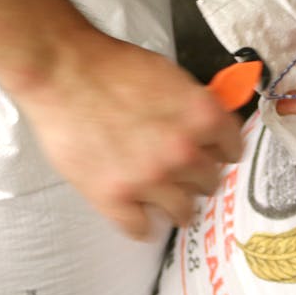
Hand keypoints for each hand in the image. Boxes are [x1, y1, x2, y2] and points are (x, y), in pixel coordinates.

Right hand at [12, 27, 242, 239]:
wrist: (62, 71)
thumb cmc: (110, 66)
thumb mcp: (168, 75)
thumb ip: (193, 105)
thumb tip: (208, 124)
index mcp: (202, 116)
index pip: (232, 148)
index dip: (221, 150)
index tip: (214, 154)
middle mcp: (183, 152)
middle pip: (209, 182)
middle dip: (196, 176)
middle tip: (181, 172)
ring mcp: (150, 179)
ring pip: (182, 212)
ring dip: (175, 205)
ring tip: (162, 198)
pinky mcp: (115, 198)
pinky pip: (140, 229)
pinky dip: (140, 223)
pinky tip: (135, 213)